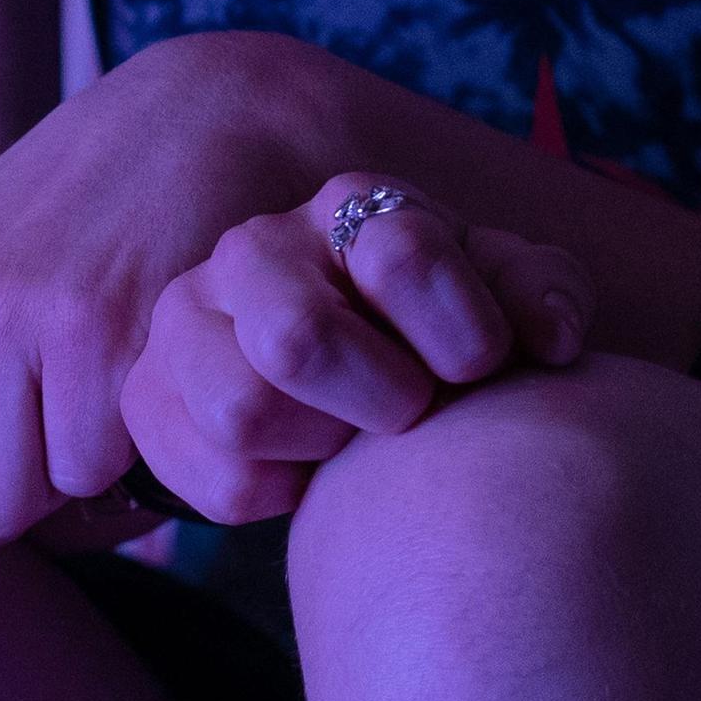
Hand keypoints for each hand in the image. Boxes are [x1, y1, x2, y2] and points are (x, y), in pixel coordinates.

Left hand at [0, 33, 347, 609]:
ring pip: (9, 511)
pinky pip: (93, 479)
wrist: (194, 117)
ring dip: (59, 488)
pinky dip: (124, 460)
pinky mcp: (105, 334)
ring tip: (91, 402)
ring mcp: (14, 319)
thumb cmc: (75, 228)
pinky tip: (140, 386)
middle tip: (35, 455)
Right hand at [117, 179, 593, 523]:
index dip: (463, 334)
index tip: (483, 367)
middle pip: (298, 340)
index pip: (402, 257)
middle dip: (378, 398)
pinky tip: (307, 465)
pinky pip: (216, 482)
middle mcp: (256, 248)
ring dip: (321, 444)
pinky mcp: (149, 395)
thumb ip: (541, 295)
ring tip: (351, 437)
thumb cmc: (437, 329)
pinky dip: (280, 493)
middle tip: (409, 410)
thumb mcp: (502, 299)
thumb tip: (550, 337)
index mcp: (352, 207)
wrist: (349, 369)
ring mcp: (188, 318)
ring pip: (241, 412)